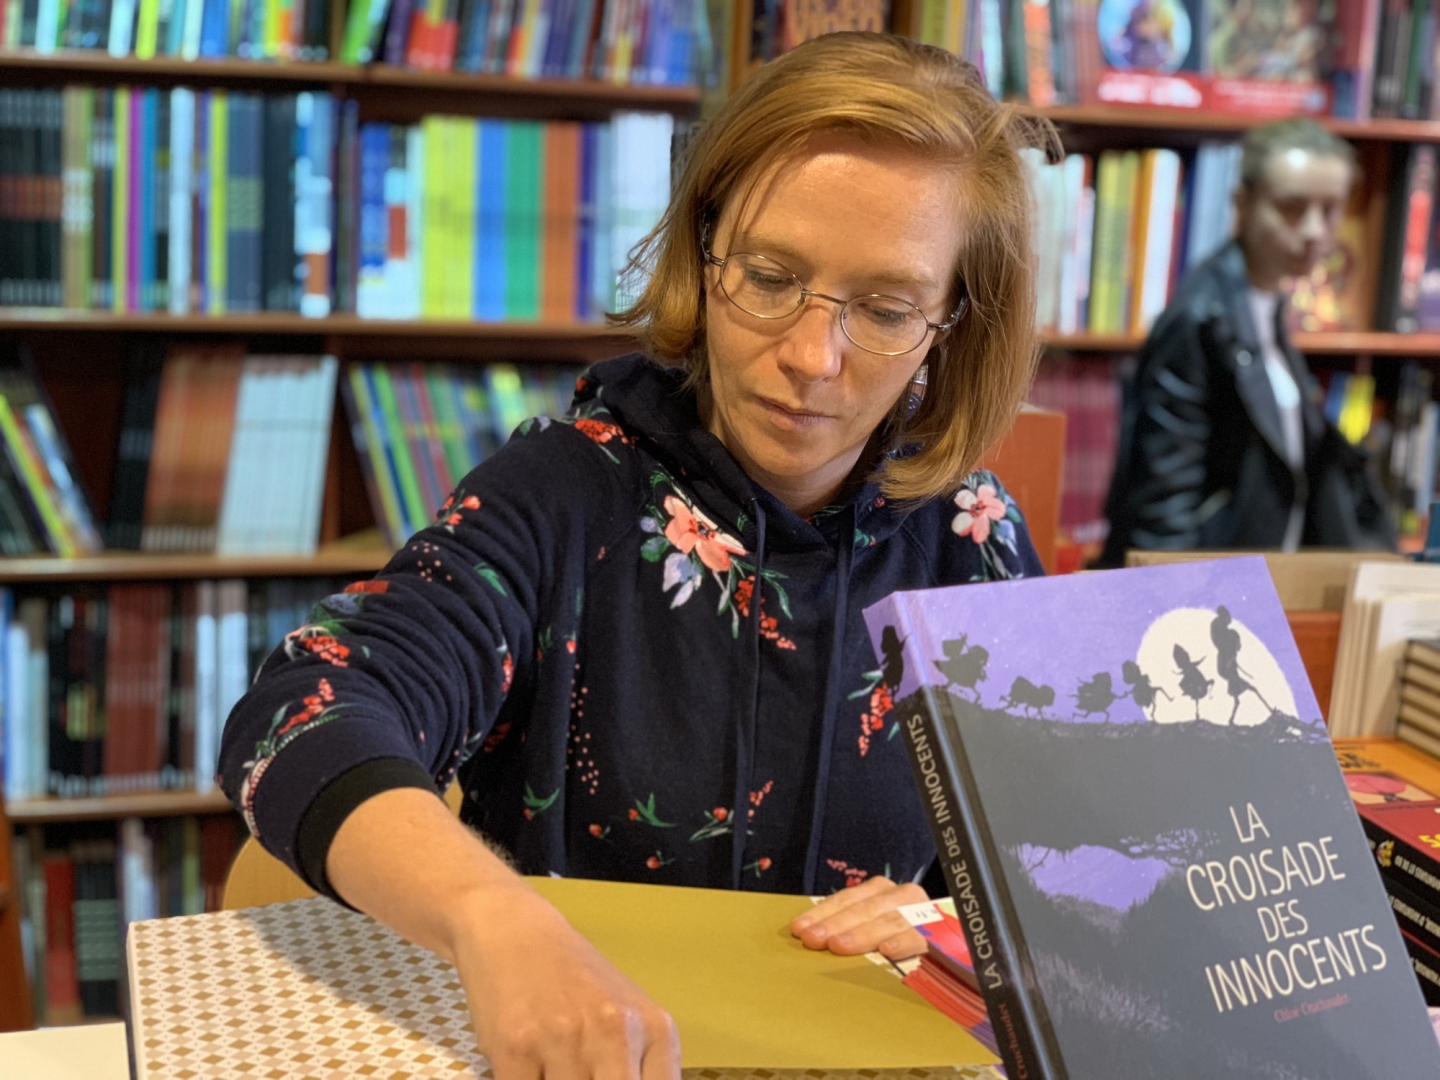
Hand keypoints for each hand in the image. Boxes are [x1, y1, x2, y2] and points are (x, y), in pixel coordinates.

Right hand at [452, 883, 680, 1079]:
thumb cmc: (574, 980)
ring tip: (554, 1067)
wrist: (514, 933)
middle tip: (581, 1075)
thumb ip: (640, 1067)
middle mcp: (614, 1031)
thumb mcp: (627, 1015)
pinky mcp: (516, 1047)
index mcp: (654, 1029)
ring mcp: (564, 1038)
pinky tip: (529, 1068)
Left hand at [788, 875, 928, 959]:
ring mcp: (920, 913)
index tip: (799, 929)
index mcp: (880, 891)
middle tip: (813, 939)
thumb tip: (811, 936)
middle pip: (862, 910)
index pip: (846, 900)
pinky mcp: (938, 933)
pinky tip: (886, 950)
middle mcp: (900, 896)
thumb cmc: (903, 933)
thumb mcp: (874, 923)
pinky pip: (918, 936)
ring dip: (861, 933)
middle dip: (835, 924)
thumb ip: (849, 926)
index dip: (821, 914)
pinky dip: (902, 941)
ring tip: (839, 945)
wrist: (953, 935)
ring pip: (886, 920)